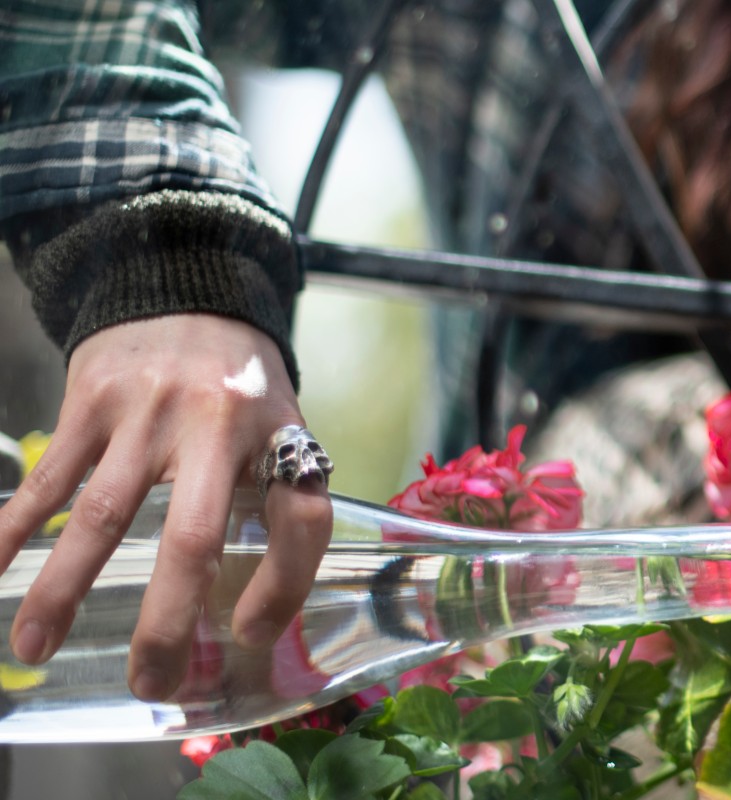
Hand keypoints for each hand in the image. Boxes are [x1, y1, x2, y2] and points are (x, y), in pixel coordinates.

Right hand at [0, 314, 330, 700]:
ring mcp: (150, 411)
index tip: (248, 636)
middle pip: (195, 537)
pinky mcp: (91, 398)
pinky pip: (50, 478)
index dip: (284, 587)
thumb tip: (251, 606)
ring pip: (103, 516)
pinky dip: (14, 529)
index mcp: (280, 434)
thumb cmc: (236, 380)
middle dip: (166, 621)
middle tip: (148, 682)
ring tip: (33, 647)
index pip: (301, 521)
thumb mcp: (280, 424)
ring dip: (63, 589)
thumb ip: (273, 492)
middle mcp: (218, 425)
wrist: (184, 283)